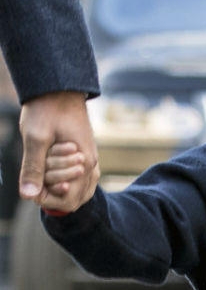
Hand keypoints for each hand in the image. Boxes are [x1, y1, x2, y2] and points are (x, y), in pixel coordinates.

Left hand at [18, 91, 98, 210]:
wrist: (59, 89)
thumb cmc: (47, 111)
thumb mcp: (35, 139)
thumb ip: (33, 168)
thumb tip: (29, 196)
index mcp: (84, 162)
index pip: (70, 200)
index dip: (47, 198)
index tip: (32, 183)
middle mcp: (92, 164)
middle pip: (76, 198)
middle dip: (53, 191)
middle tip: (39, 170)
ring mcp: (91, 158)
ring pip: (80, 189)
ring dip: (59, 184)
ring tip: (44, 168)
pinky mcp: (86, 153)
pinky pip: (81, 178)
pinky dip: (65, 178)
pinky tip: (52, 168)